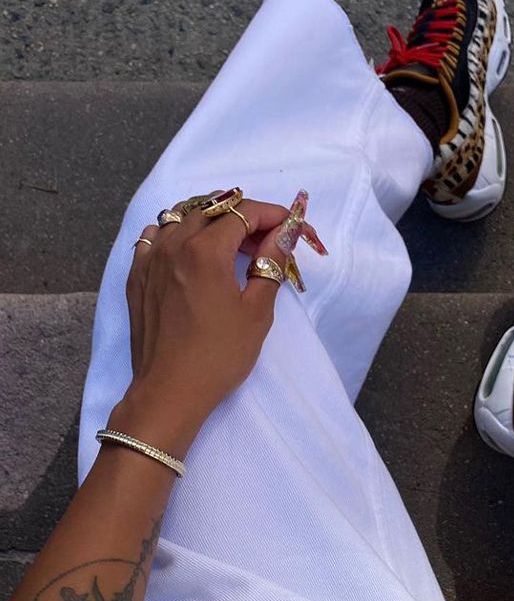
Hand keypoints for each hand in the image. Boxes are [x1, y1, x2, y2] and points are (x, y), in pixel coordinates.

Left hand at [108, 189, 324, 456]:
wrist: (170, 390)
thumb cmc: (219, 355)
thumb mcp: (257, 312)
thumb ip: (271, 264)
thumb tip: (283, 234)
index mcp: (205, 251)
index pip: (243, 212)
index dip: (271, 214)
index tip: (290, 226)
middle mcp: (173, 244)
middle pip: (213, 210)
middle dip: (244, 218)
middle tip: (265, 242)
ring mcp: (150, 258)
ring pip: (181, 217)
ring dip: (211, 222)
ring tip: (229, 244)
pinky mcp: (137, 275)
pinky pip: (155, 237)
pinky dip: (176, 234)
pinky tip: (188, 251)